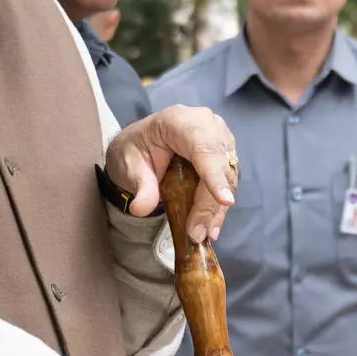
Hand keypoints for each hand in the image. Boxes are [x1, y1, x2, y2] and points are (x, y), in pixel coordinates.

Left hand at [106, 106, 239, 245]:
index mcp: (179, 121)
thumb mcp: (128, 165)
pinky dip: (218, 207)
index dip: (215, 174)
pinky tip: (209, 227)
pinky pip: (228, 183)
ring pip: (228, 177)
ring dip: (217, 209)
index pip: (203, 146)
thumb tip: (142, 208)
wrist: (142, 145)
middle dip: (211, 203)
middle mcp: (206, 124)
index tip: (225, 200)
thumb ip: (139, 185)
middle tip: (199, 233)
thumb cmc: (135, 150)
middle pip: (219, 165)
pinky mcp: (225, 155)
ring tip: (204, 234)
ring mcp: (219, 138)